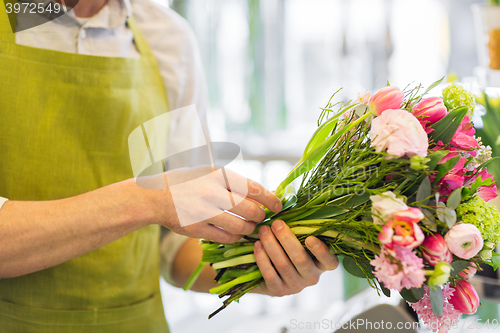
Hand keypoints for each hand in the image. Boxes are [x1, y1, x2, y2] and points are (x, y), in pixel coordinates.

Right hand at [147, 166, 281, 242]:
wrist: (155, 195)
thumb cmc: (187, 182)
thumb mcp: (209, 172)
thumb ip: (232, 181)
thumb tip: (262, 193)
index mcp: (218, 175)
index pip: (253, 188)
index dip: (270, 199)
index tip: (279, 205)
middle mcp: (212, 193)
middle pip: (250, 210)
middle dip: (261, 217)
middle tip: (263, 218)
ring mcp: (204, 212)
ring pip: (240, 226)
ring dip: (250, 229)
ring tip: (251, 227)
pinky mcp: (196, 229)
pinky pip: (226, 237)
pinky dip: (236, 237)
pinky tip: (237, 234)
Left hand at [253, 220, 338, 296]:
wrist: (270, 272)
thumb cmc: (289, 248)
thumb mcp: (298, 239)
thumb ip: (299, 226)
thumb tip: (287, 202)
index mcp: (322, 264)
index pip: (329, 261)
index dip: (321, 251)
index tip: (310, 238)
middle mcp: (312, 277)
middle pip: (300, 259)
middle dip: (286, 239)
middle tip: (275, 223)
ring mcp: (296, 286)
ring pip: (283, 264)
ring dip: (271, 245)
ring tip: (263, 230)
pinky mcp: (279, 291)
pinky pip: (270, 274)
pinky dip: (262, 258)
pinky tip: (257, 245)